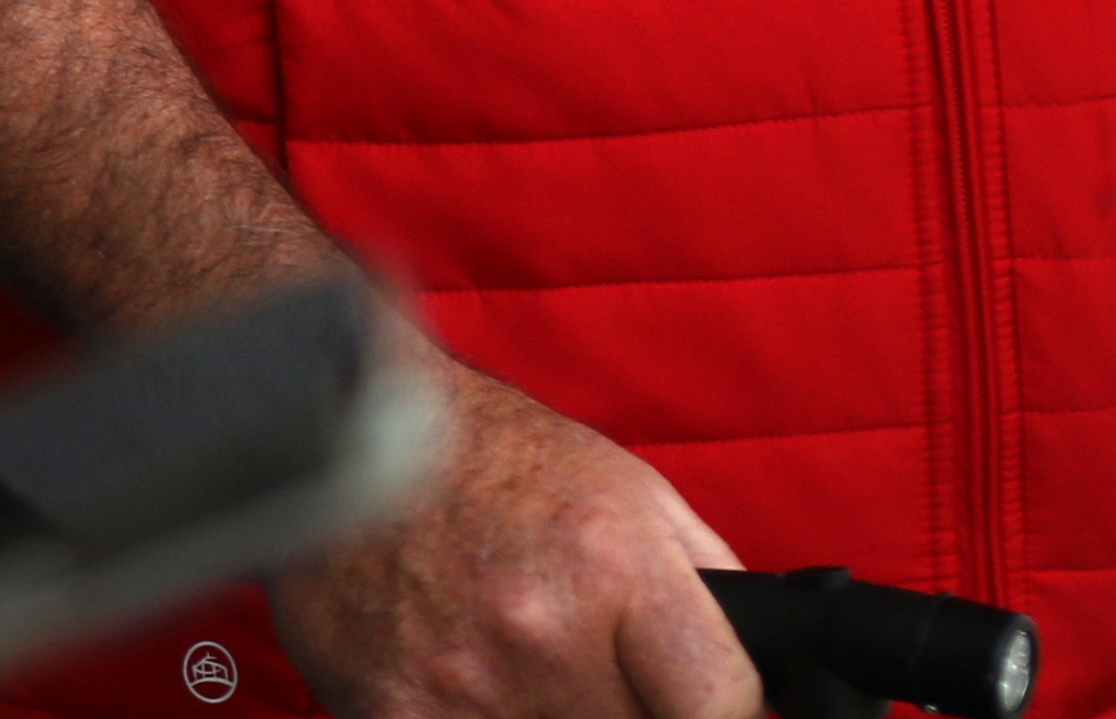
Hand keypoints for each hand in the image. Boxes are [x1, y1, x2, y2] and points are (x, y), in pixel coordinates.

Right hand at [265, 340, 752, 718]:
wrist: (342, 426)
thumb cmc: (493, 455)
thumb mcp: (631, 492)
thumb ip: (710, 593)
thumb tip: (773, 687)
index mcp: (615, 567)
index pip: (722, 711)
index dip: (729, 715)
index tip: (707, 708)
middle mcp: (543, 631)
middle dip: (628, 710)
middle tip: (596, 671)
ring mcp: (463, 680)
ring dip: (553, 715)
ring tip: (523, 666)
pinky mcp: (390, 709)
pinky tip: (464, 681)